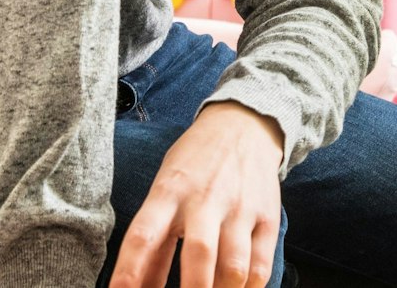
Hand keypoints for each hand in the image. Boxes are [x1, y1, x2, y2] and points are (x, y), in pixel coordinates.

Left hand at [109, 101, 284, 287]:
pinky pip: (261, 265)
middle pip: (199, 254)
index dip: (129, 271)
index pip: (143, 235)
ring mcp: (240, 208)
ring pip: (234, 266)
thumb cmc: (194, 165)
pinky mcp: (267, 216)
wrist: (243, 125)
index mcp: (169, 191)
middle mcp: (205, 199)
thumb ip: (153, 244)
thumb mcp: (164, 191)